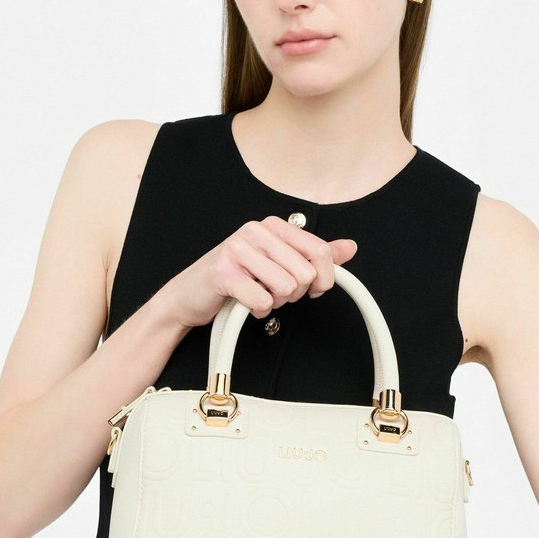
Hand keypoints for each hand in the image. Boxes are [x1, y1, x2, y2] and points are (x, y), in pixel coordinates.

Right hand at [155, 215, 358, 330]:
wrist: (188, 296)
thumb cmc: (235, 278)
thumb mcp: (278, 262)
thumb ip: (314, 255)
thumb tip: (349, 247)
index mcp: (273, 226)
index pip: (320, 251)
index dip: (323, 279)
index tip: (313, 289)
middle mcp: (256, 230)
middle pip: (305, 275)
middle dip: (294, 294)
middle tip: (274, 292)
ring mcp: (237, 249)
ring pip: (286, 289)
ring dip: (275, 303)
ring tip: (258, 295)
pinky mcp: (223, 272)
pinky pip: (263, 301)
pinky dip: (258, 311)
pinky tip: (246, 303)